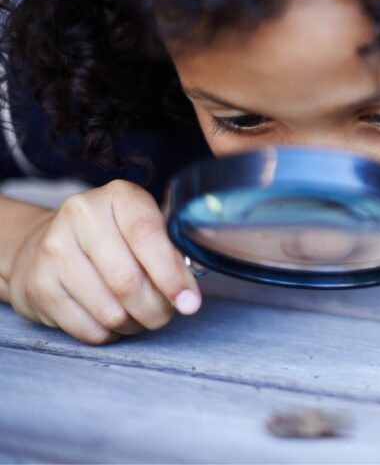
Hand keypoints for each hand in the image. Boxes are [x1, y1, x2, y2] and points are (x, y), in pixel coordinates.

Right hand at [7, 180, 201, 344]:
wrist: (44, 243)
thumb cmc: (114, 238)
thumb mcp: (146, 227)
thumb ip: (172, 252)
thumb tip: (189, 295)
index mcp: (118, 196)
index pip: (148, 237)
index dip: (172, 275)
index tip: (190, 302)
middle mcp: (81, 216)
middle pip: (128, 282)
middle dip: (157, 309)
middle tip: (166, 312)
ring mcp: (53, 251)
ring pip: (110, 312)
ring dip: (134, 323)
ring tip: (138, 314)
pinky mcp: (38, 286)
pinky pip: (89, 329)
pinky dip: (110, 333)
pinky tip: (110, 318)